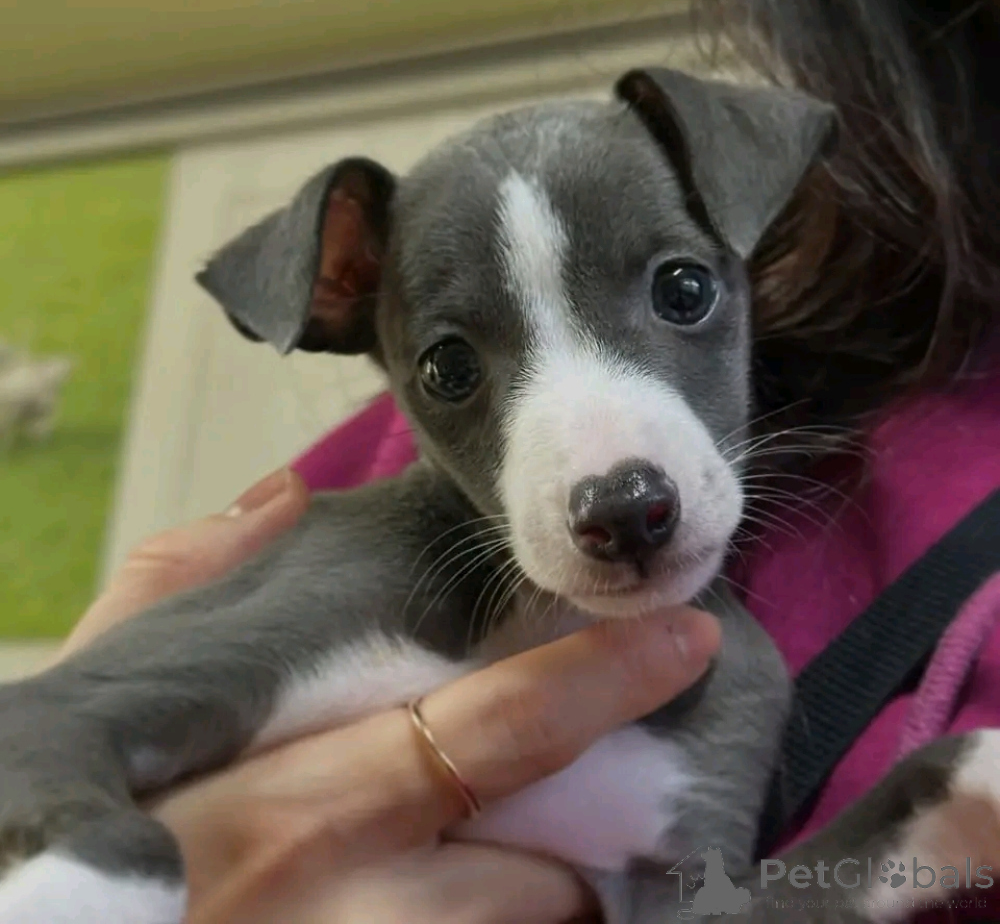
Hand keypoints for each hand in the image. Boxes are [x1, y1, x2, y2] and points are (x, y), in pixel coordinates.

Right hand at [61, 468, 721, 923]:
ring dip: (542, 895)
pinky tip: (477, 907)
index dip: (601, 680)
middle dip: (593, 827)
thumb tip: (279, 499)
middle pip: (543, 867)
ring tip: (508, 859)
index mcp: (294, 796)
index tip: (682, 639)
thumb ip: (184, 585)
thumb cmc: (56, 836)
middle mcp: (345, 902)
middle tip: (620, 775)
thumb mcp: (103, 695)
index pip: (494, 727)